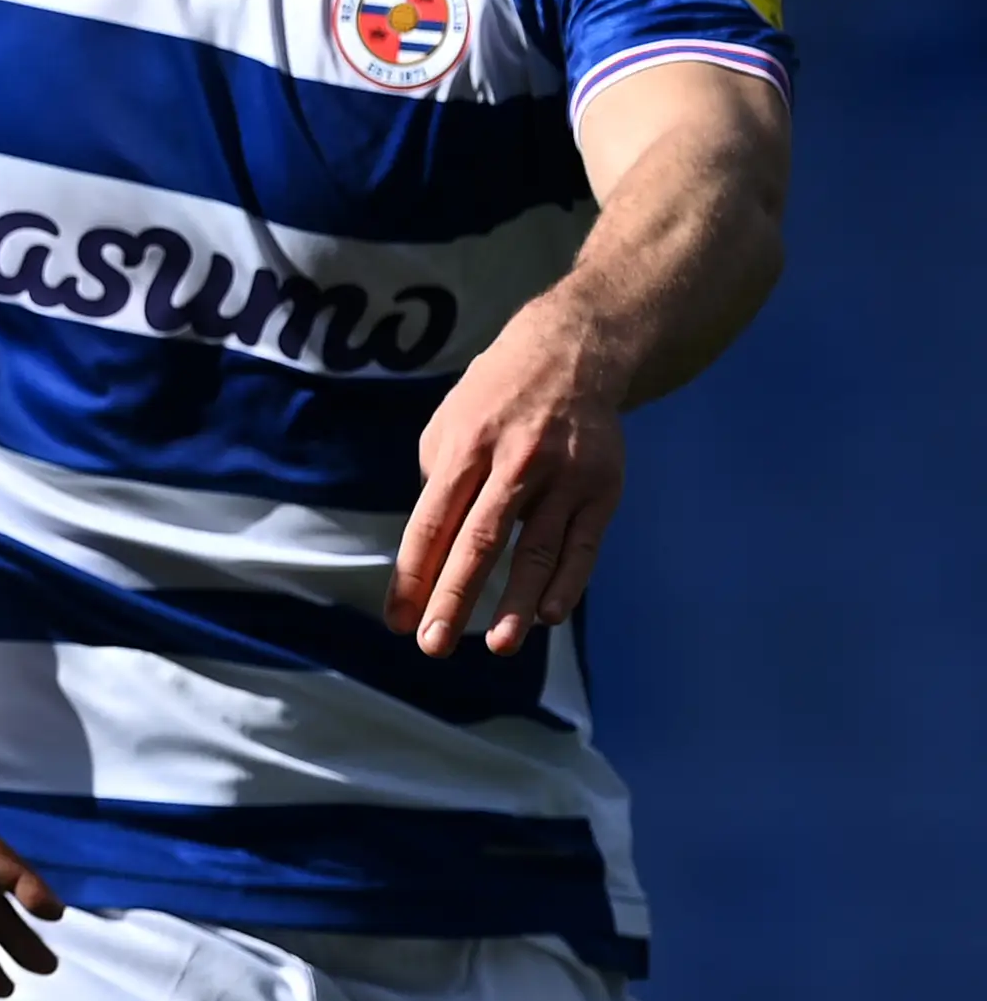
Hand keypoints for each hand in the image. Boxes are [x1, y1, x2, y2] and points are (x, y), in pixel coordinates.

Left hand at [389, 304, 624, 657]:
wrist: (571, 354)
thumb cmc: (495, 399)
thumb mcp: (450, 423)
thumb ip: (439, 481)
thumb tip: (431, 547)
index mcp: (465, 447)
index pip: (432, 522)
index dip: (413, 574)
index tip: (398, 620)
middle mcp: (513, 462)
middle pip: (479, 540)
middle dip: (454, 596)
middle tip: (434, 645)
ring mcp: (563, 477)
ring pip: (536, 549)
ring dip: (515, 602)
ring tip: (498, 646)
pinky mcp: (602, 488)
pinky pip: (584, 544)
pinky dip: (567, 583)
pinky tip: (547, 615)